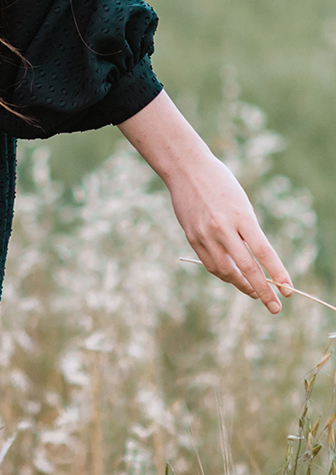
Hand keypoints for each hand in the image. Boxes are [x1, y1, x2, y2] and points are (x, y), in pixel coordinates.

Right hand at [118, 90, 292, 314]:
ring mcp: (205, 234)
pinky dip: (224, 274)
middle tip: (275, 307)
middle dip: (263, 291)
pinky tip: (233, 277)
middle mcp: (223, 227)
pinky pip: (210, 264)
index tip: (288, 290)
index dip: (278, 273)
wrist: (186, 168)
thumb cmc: (220, 183)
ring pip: (226, 272)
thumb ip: (247, 232)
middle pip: (247, 268)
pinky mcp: (192, 237)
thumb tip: (255, 264)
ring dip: (242, 285)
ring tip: (254, 292)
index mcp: (241, 215)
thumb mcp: (241, 203)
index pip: (263, 251)